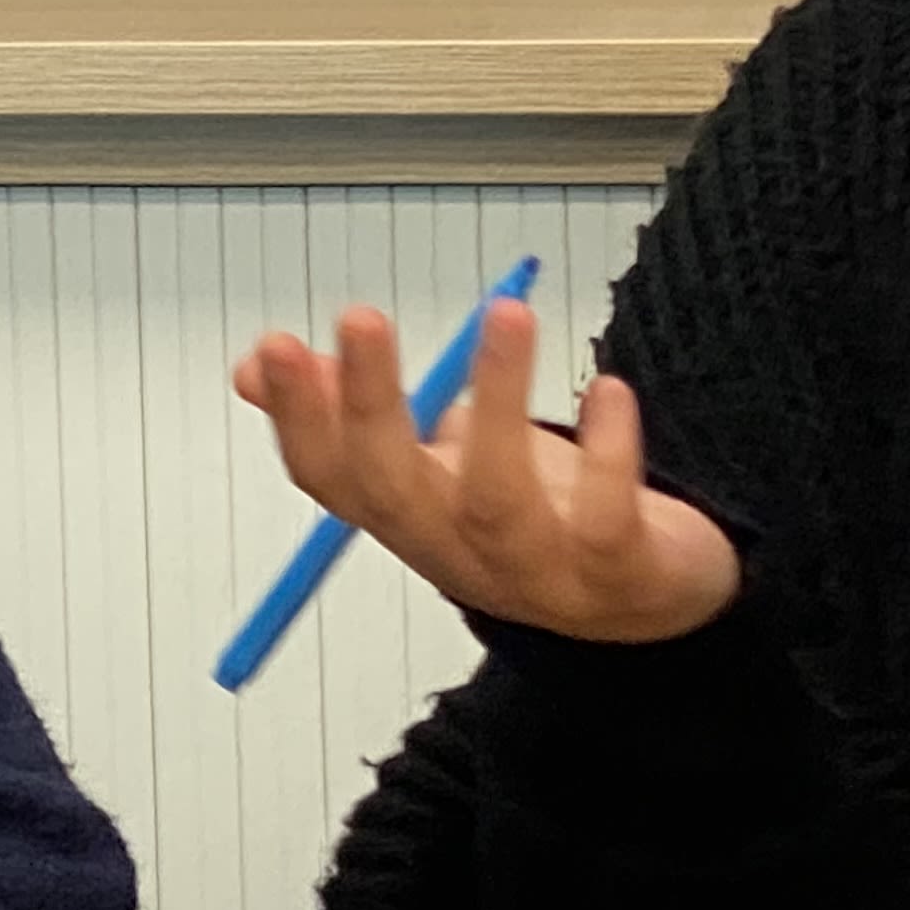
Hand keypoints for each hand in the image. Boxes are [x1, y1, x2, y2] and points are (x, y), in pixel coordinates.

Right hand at [232, 296, 740, 642]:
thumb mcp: (439, 458)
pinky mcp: (616, 575)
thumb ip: (356, 413)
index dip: (300, 419)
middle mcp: (458, 554)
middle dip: (368, 407)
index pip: (331, 480)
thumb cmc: (538, 510)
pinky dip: (607, 454)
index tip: (277, 344)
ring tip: (507, 312)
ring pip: (496, 500)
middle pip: (395, 492)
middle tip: (357, 317)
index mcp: (410, 519)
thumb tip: (256, 366)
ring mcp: (535, 574)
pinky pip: (603, 520)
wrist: (653, 597)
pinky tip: (608, 392)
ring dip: (497, 403)